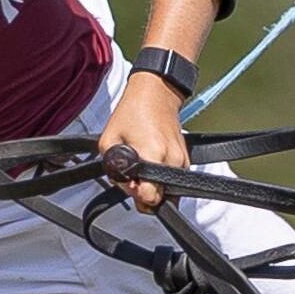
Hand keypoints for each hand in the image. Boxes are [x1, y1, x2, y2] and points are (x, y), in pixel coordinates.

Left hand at [100, 74, 189, 207]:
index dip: (135, 193)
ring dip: (152, 185)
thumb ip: (113, 170)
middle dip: (143, 192)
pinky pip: (172, 182)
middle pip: (159, 199)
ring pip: (167, 192)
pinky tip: (151, 163)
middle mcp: (172, 161)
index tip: (129, 181)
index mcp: (153, 155)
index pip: (150, 198)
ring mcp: (182, 162)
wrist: (155, 94)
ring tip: (142, 167)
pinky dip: (160, 178)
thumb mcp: (108, 140)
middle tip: (133, 174)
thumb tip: (126, 186)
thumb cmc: (132, 113)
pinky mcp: (185, 161)